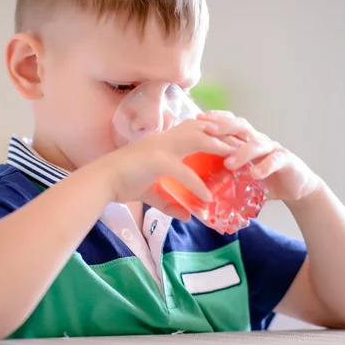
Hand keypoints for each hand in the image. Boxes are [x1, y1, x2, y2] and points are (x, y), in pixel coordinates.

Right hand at [98, 118, 250, 220]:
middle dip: (224, 132)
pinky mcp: (156, 162)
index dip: (214, 130)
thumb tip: (186, 216)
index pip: (195, 128)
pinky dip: (196, 185)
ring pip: (197, 141)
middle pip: (201, 128)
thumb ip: (170, 202)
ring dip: (218, 148)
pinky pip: (183, 172)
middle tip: (244, 140)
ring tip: (236, 159)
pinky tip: (207, 198)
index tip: (233, 136)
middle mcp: (164, 139)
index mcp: (164, 141)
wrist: (101, 181)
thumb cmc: (122, 182)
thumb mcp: (151, 192)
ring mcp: (160, 148)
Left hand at [197, 110, 321, 202]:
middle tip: (208, 130)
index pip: (230, 123)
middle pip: (242, 126)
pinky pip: (275, 160)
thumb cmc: (265, 179)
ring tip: (229, 163)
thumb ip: (225, 173)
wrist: (296, 188)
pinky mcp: (287, 160)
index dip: (216, 119)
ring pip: (257, 144)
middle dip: (224, 126)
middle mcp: (259, 140)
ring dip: (242, 152)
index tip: (198, 120)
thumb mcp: (242, 175)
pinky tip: (254, 174)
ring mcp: (273, 148)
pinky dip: (264, 167)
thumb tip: (197, 181)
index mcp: (247, 140)